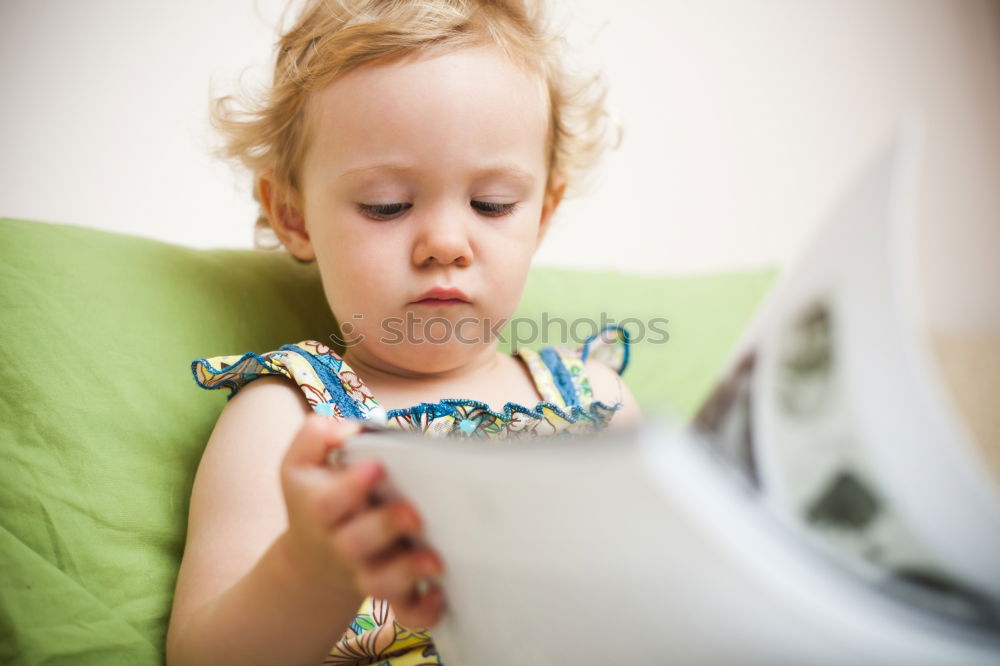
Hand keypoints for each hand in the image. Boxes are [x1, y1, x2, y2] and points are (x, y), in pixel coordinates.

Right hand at [278, 414, 445, 629]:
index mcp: (320, 510)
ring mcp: (366, 570)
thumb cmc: (318, 495)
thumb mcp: (302, 463)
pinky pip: (406, 611)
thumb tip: (347, 429)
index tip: (377, 465)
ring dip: (407, 573)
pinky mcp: (391, 592)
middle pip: (356, 544)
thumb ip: (317, 435)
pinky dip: (423, 611)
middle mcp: (341, 544)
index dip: (350, 487)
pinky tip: (441, 594)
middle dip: (385, 528)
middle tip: (414, 513)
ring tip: (435, 561)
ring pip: (380, 583)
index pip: (327, 503)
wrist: (315, 558)